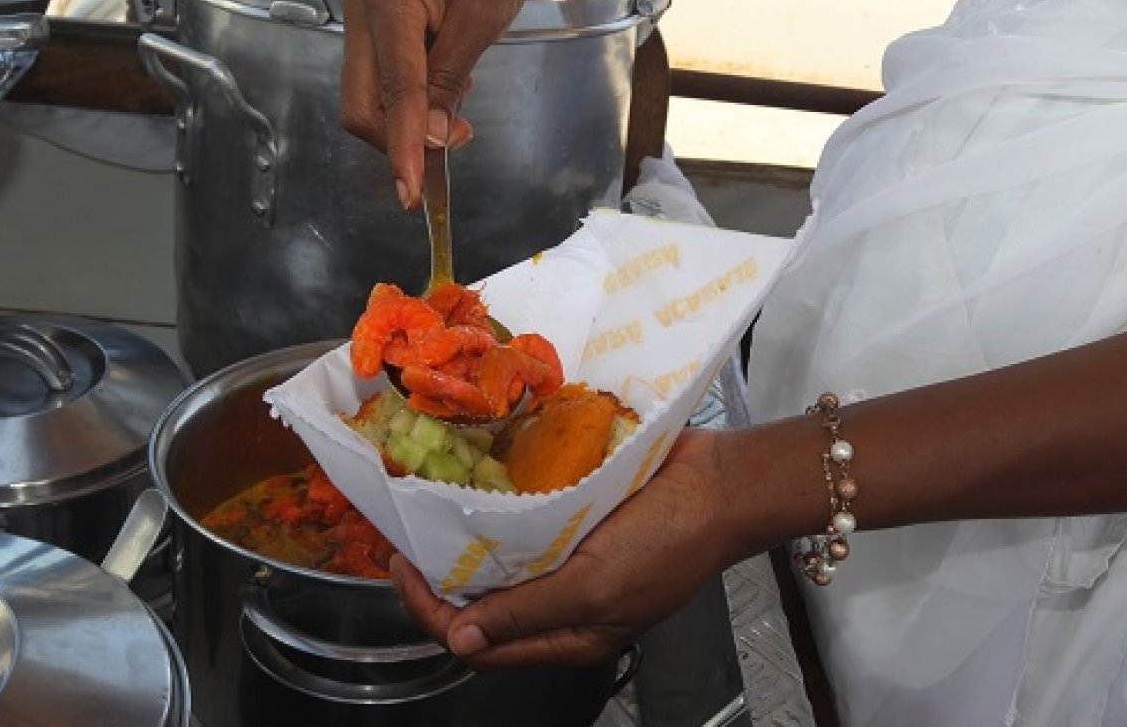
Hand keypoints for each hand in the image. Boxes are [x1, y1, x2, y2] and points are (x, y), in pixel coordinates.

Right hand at [340, 0, 543, 208]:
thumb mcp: (482, 20)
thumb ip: (451, 82)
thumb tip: (432, 140)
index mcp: (388, 2)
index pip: (395, 94)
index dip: (403, 148)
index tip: (410, 192)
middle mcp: (362, 13)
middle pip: (362, 108)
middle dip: (403, 142)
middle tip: (457, 140)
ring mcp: (363, 24)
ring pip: (369, 104)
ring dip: (411, 125)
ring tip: (460, 102)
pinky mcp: (373, 35)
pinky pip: (382, 88)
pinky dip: (412, 106)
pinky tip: (446, 88)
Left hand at [389, 428, 734, 668]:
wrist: (721, 482)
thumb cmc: (672, 540)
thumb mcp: (598, 587)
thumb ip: (529, 612)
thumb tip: (462, 640)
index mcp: (570, 635)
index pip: (481, 644)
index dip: (435, 613)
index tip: (406, 569)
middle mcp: (565, 602)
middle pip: (485, 605)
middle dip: (442, 578)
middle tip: (411, 536)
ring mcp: (572, 558)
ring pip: (501, 563)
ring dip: (467, 543)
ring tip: (435, 511)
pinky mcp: (579, 520)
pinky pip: (526, 524)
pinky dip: (499, 512)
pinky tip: (479, 489)